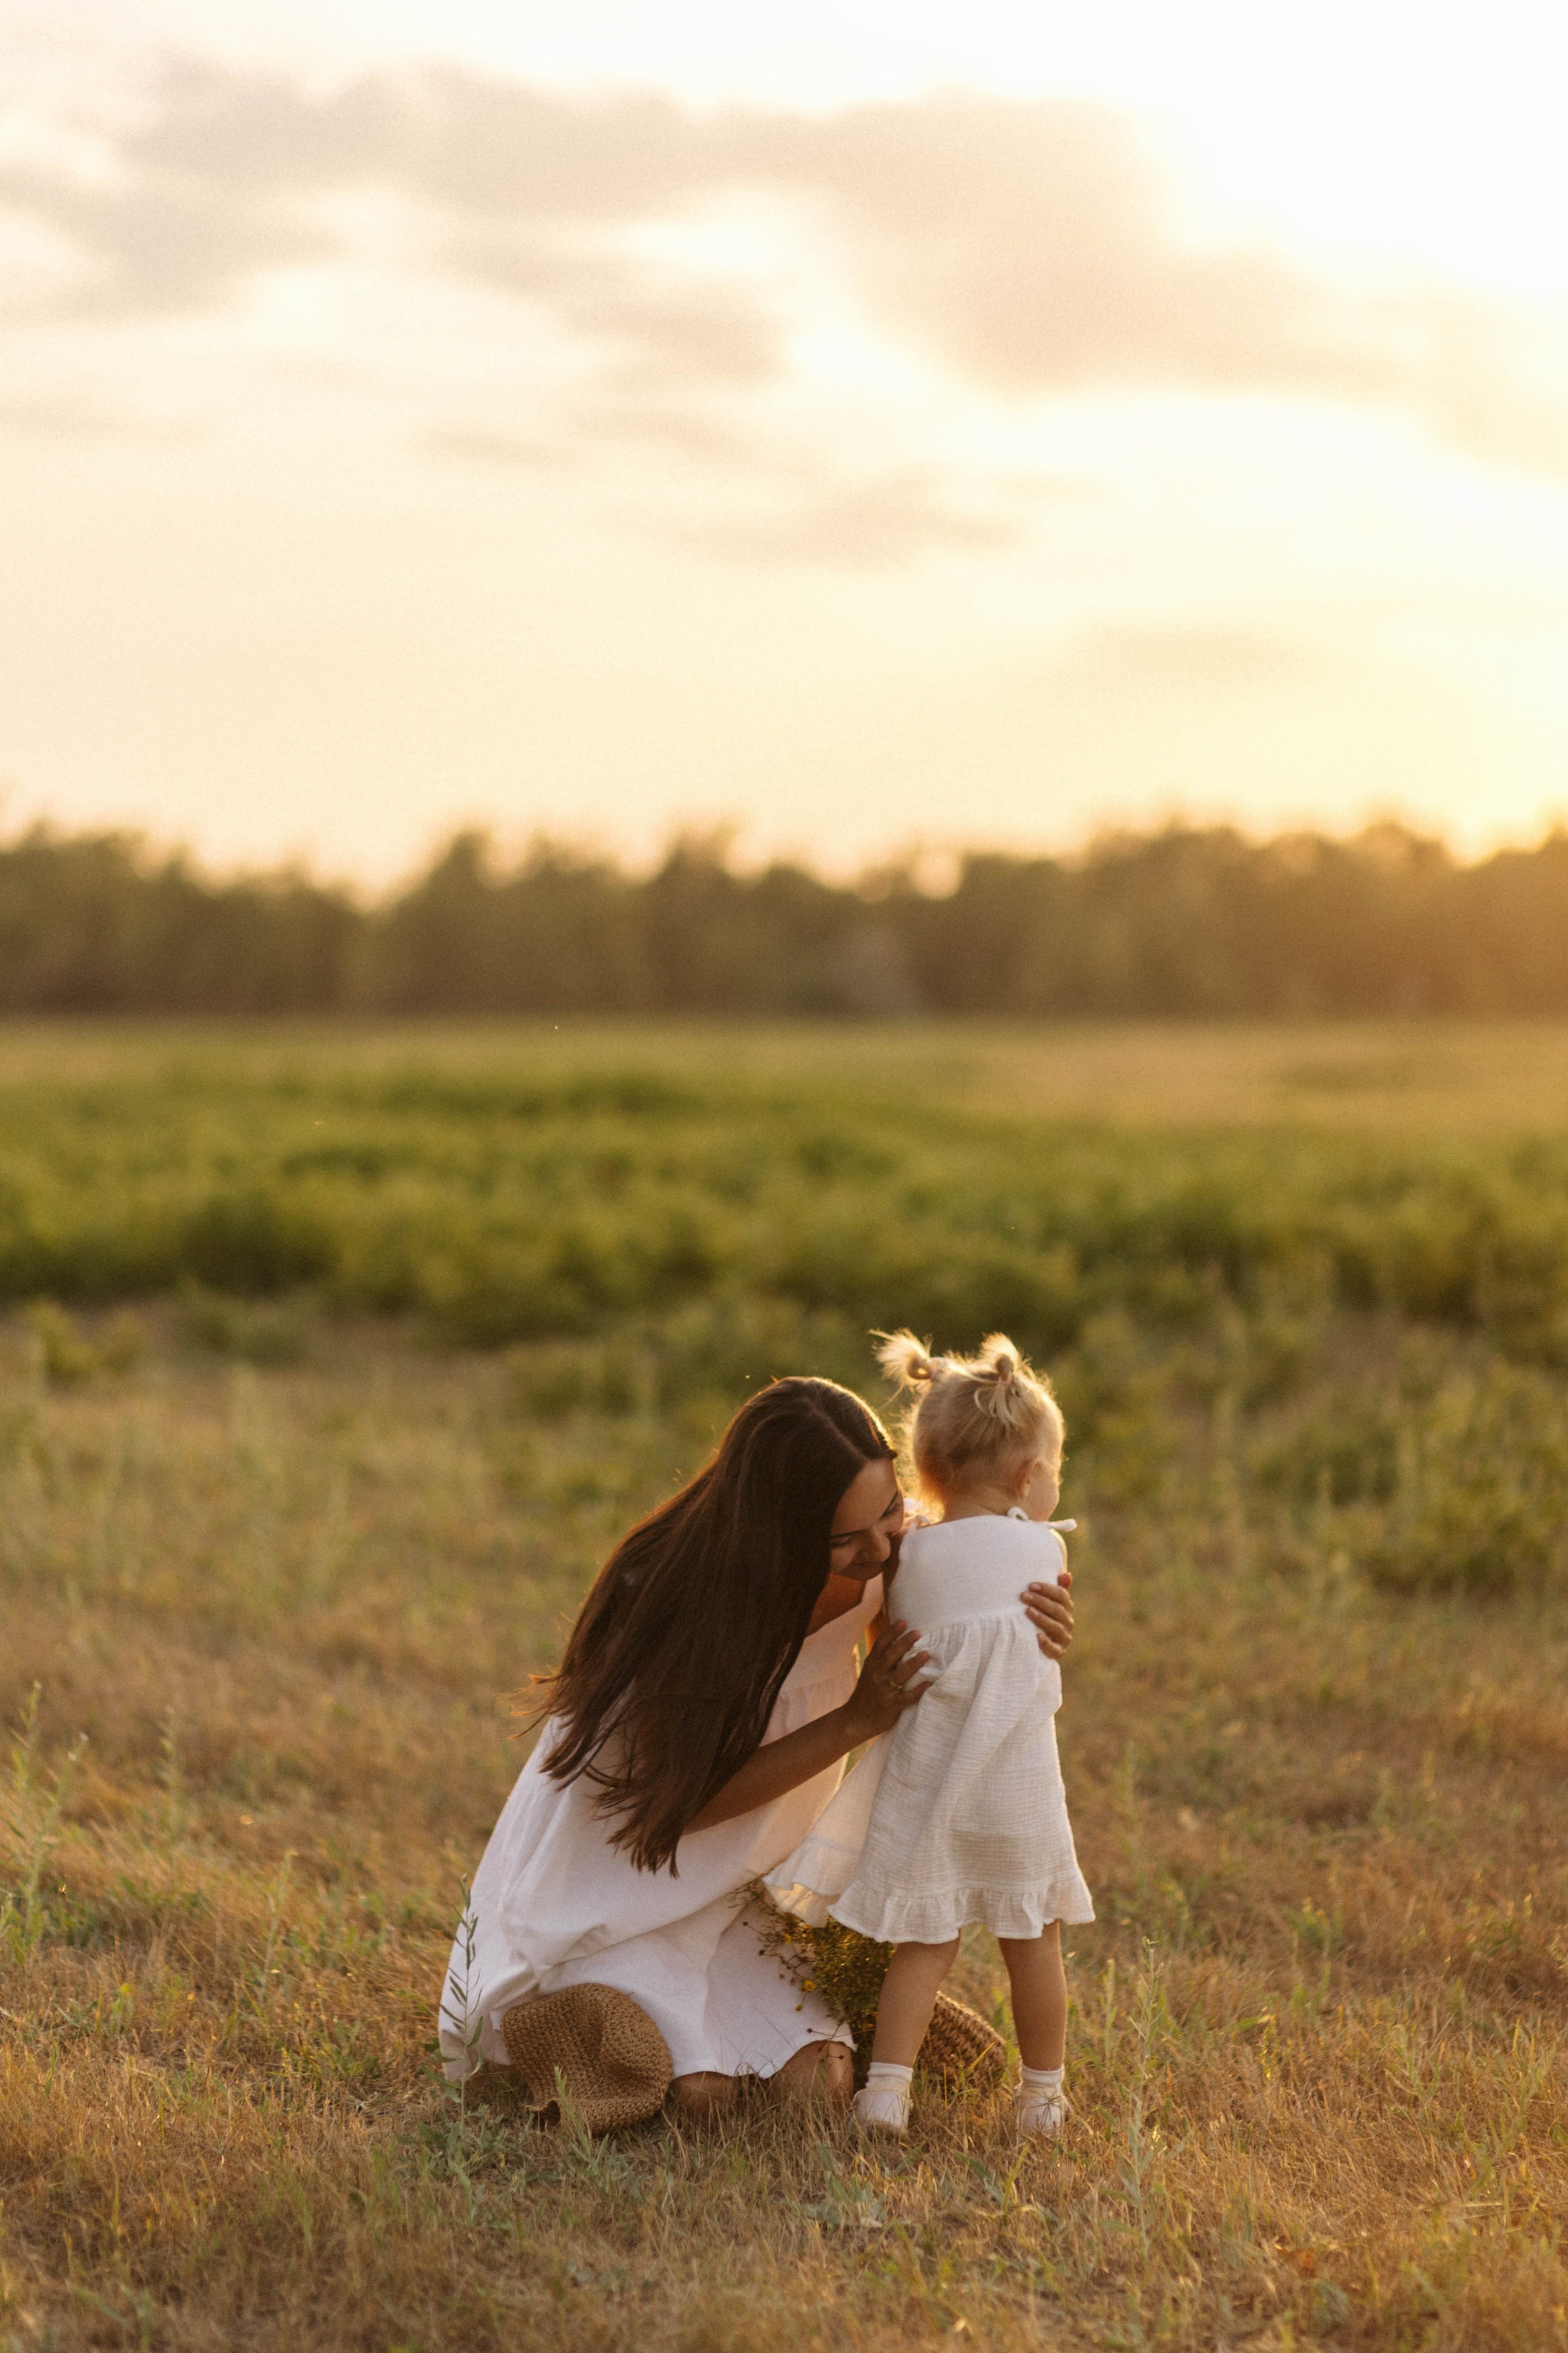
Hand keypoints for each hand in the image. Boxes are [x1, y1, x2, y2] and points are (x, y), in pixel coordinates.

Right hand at [842, 1620, 931, 1741]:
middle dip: (904, 1643)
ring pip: (899, 1675)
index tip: (904, 1622)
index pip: (880, 1645)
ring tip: (926, 1654)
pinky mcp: (891, 1706)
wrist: (855, 1719)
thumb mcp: (869, 1673)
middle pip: (890, 1656)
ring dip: (913, 1664)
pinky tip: (929, 1683)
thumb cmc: (866, 1693)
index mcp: (871, 1665)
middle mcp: (876, 1676)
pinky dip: (918, 1690)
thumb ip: (881, 1660)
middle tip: (918, 1632)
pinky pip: (907, 1697)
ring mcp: (884, 1691)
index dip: (892, 1632)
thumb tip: (901, 1642)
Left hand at [1022, 1567, 1073, 1660]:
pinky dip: (1046, 1644)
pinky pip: (1054, 1649)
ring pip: (1056, 1627)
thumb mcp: (1048, 1602)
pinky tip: (1037, 1637)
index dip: (1047, 1589)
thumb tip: (1066, 1574)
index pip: (1061, 1595)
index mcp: (1067, 1607)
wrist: (1039, 1643)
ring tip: (1028, 1611)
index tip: (1030, 1585)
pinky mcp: (1059, 1652)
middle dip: (1040, 1601)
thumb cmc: (1042, 1615)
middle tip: (1024, 1596)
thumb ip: (1056, 1589)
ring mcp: (1064, 1637)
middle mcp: (1068, 1622)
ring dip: (1042, 1618)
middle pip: (1057, 1610)